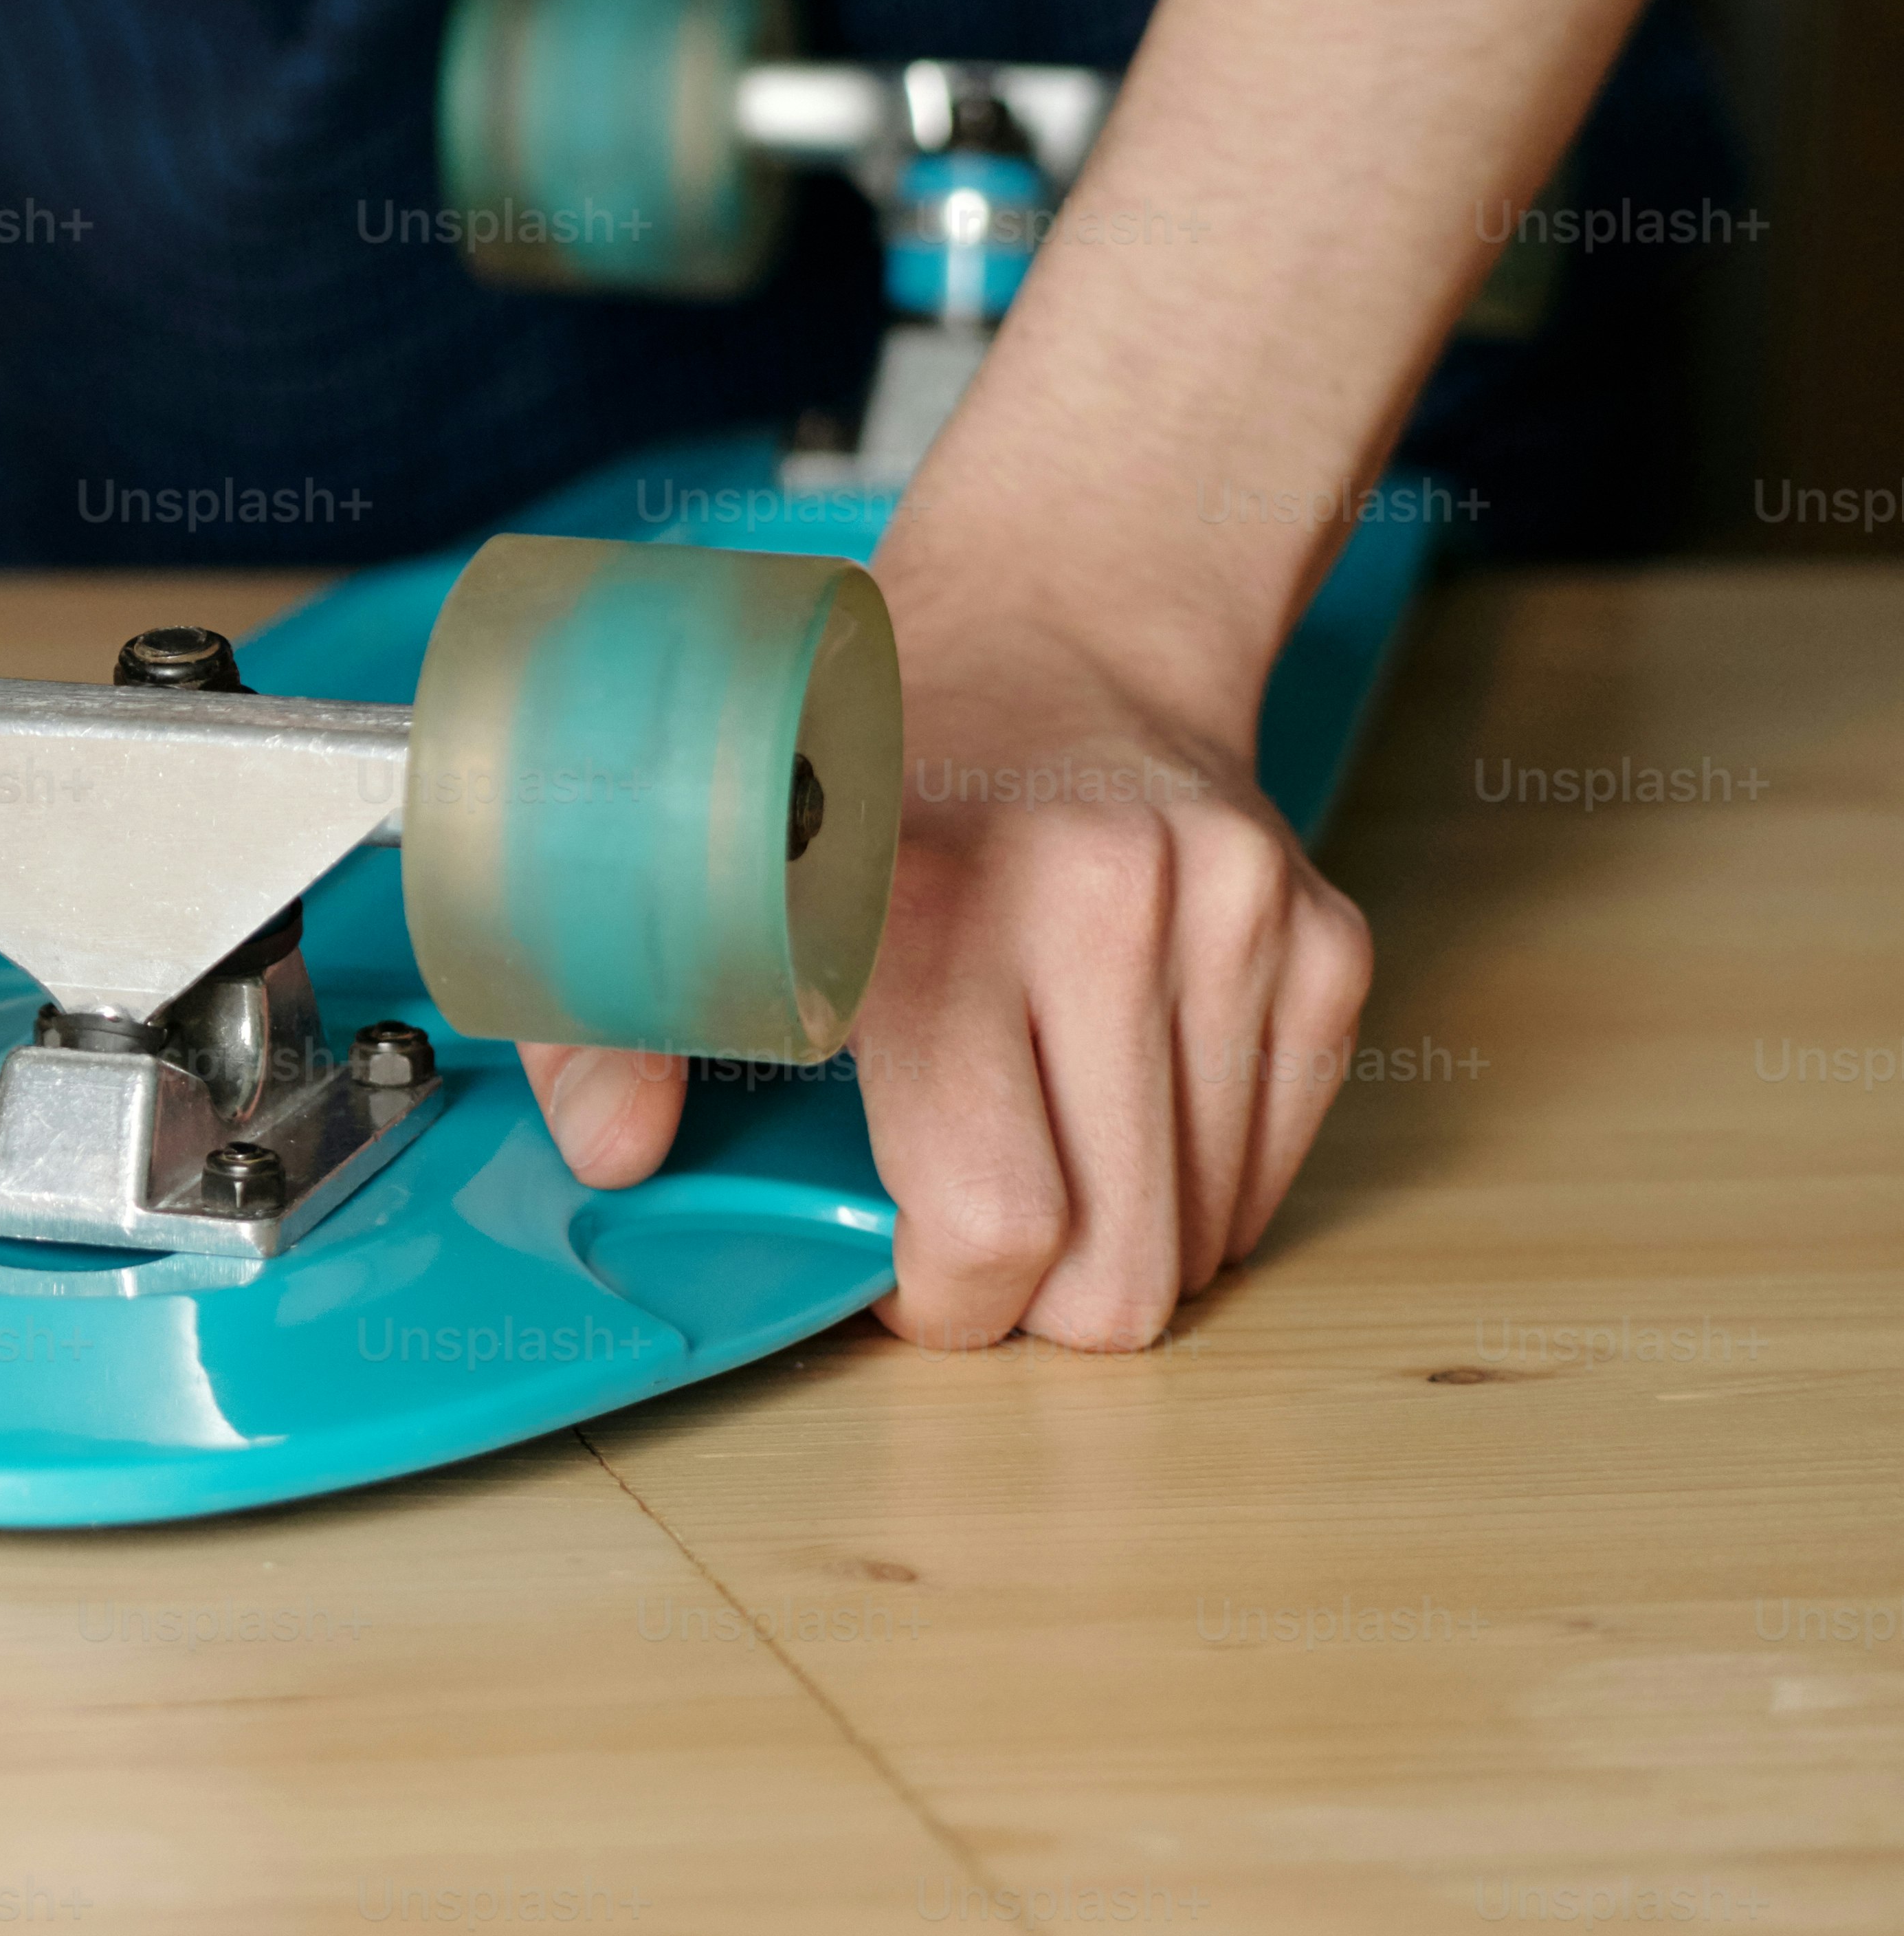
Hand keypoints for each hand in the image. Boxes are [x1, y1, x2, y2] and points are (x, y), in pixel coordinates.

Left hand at [517, 561, 1374, 1347]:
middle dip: (1040, 1307)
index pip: (989, 1214)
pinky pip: (1274, 1162)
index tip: (895, 1279)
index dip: (941, 1300)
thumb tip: (611, 1154)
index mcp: (924, 896)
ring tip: (1033, 1153)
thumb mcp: (691, 866)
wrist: (1053, 628)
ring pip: (1204, 1233)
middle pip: (1117, 1262)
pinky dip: (1196, 1183)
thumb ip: (611, 1017)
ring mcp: (1234, 916)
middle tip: (967, 1244)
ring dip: (1120, 1244)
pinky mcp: (1323, 937)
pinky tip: (1111, 1104)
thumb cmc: (855, 770)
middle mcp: (1102, 899)